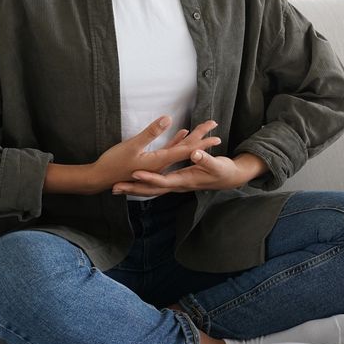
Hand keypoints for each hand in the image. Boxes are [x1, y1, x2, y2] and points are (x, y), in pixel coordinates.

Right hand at [91, 117, 220, 192]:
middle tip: (216, 131)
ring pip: (179, 151)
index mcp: (160, 161)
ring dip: (192, 141)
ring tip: (205, 130)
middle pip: (187, 151)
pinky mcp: (150, 162)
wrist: (100, 178)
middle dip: (202, 141)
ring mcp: (157, 164)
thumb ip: (151, 132)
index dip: (202, 144)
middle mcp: (162, 164)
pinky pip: (169, 151)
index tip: (217, 138)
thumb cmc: (113, 163)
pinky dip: (177, 142)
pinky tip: (183, 133)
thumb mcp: (132, 146)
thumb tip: (169, 118)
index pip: (187, 151)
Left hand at [111, 150, 266, 195]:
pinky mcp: (175, 177)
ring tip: (116, 188)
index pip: (163, 182)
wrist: (229, 178)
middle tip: (114, 189)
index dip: (150, 178)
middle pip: (152, 190)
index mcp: (185, 180)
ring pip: (151, 188)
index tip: (134, 175)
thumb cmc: (224, 172)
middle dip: (134, 190)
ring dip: (135, 188)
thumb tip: (196, 153)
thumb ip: (206, 159)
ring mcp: (175, 182)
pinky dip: (145, 179)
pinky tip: (136, 176)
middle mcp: (177, 184)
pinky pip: (156, 181)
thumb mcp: (217, 165)